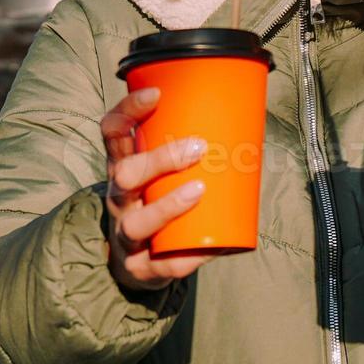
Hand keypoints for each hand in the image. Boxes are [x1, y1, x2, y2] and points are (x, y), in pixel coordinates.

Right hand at [100, 87, 217, 292]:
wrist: (136, 263)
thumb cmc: (158, 202)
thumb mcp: (160, 173)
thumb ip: (190, 149)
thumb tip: (251, 118)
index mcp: (122, 168)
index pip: (112, 133)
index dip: (128, 111)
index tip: (155, 95)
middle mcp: (118, 199)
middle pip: (125, 175)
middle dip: (159, 160)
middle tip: (197, 147)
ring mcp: (125, 234)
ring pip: (136, 222)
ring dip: (168, 206)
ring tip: (198, 190)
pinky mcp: (139, 268)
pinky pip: (162, 264)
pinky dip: (186, 257)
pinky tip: (208, 249)